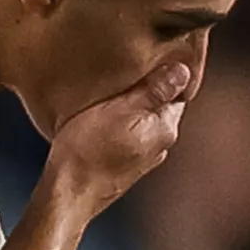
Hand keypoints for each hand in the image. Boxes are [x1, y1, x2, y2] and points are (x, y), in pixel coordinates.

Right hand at [42, 53, 199, 219]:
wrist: (66, 194)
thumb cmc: (87, 151)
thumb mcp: (120, 109)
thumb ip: (154, 90)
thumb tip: (183, 70)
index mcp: (165, 128)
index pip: (177, 90)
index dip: (164, 71)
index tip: (149, 55)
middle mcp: (160, 145)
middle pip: (160, 105)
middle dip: (146, 87)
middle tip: (125, 67)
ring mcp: (143, 158)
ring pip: (143, 120)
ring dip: (131, 106)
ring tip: (110, 90)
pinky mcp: (125, 165)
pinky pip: (130, 134)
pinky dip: (121, 122)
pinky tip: (102, 116)